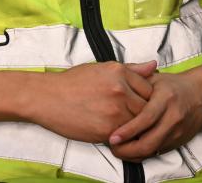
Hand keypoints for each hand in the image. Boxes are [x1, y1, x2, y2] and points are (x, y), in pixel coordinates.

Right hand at [26, 61, 156, 143]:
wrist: (47, 98)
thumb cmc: (72, 83)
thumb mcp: (102, 69)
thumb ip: (131, 69)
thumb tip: (154, 66)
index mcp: (120, 72)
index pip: (149, 89)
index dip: (145, 99)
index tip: (137, 104)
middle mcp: (120, 89)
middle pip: (147, 107)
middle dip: (142, 114)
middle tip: (131, 116)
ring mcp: (115, 110)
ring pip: (138, 123)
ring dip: (133, 126)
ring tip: (121, 124)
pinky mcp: (108, 129)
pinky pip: (126, 136)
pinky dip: (123, 136)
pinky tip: (112, 131)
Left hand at [107, 68, 201, 161]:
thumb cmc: (175, 86)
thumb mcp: (154, 78)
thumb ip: (135, 83)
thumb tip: (115, 92)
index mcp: (165, 99)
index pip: (145, 119)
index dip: (128, 131)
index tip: (113, 137)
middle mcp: (173, 117)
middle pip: (149, 141)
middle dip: (127, 149)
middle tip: (112, 146)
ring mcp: (177, 132)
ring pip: (153, 150)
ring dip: (133, 154)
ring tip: (118, 150)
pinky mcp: (178, 141)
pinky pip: (158, 152)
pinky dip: (143, 153)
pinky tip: (131, 150)